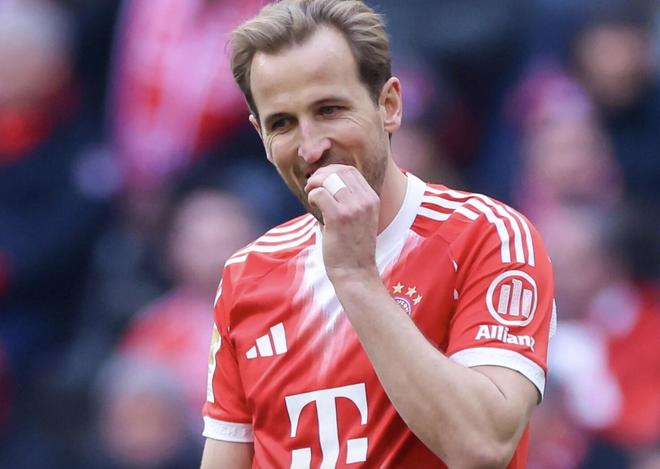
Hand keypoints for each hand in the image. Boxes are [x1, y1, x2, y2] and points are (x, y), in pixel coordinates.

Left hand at [305, 164, 379, 281]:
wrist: (355, 272)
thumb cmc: (352, 248)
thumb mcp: (359, 219)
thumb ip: (347, 200)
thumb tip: (324, 184)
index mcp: (372, 199)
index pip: (351, 171)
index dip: (332, 170)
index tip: (321, 179)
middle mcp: (366, 201)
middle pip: (339, 171)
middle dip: (321, 174)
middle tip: (311, 185)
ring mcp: (354, 208)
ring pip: (329, 180)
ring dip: (315, 184)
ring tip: (311, 194)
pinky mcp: (339, 217)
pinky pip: (320, 194)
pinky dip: (312, 196)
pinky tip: (312, 205)